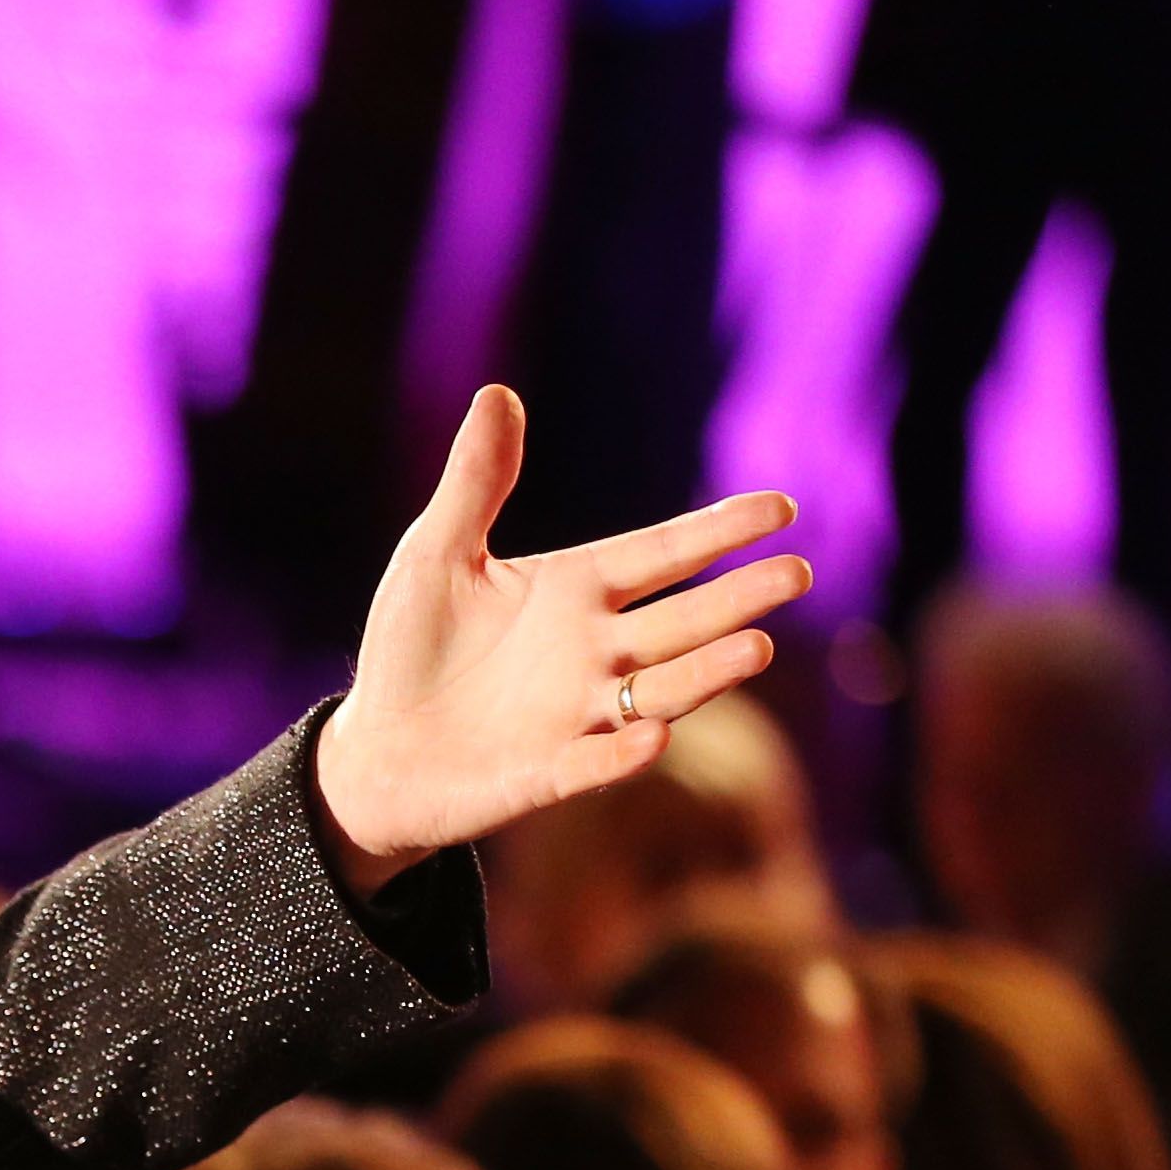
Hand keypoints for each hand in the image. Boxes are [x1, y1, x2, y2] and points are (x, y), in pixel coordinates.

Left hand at [310, 386, 812, 887]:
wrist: (374, 752)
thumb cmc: (412, 649)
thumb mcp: (435, 555)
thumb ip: (474, 484)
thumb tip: (497, 394)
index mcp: (577, 590)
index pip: (664, 553)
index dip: (720, 531)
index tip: (782, 508)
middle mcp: (595, 651)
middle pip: (682, 621)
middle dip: (738, 599)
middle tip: (796, 574)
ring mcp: (577, 715)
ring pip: (659, 690)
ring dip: (706, 672)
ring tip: (756, 648)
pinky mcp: (544, 774)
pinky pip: (593, 763)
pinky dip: (622, 752)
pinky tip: (653, 737)